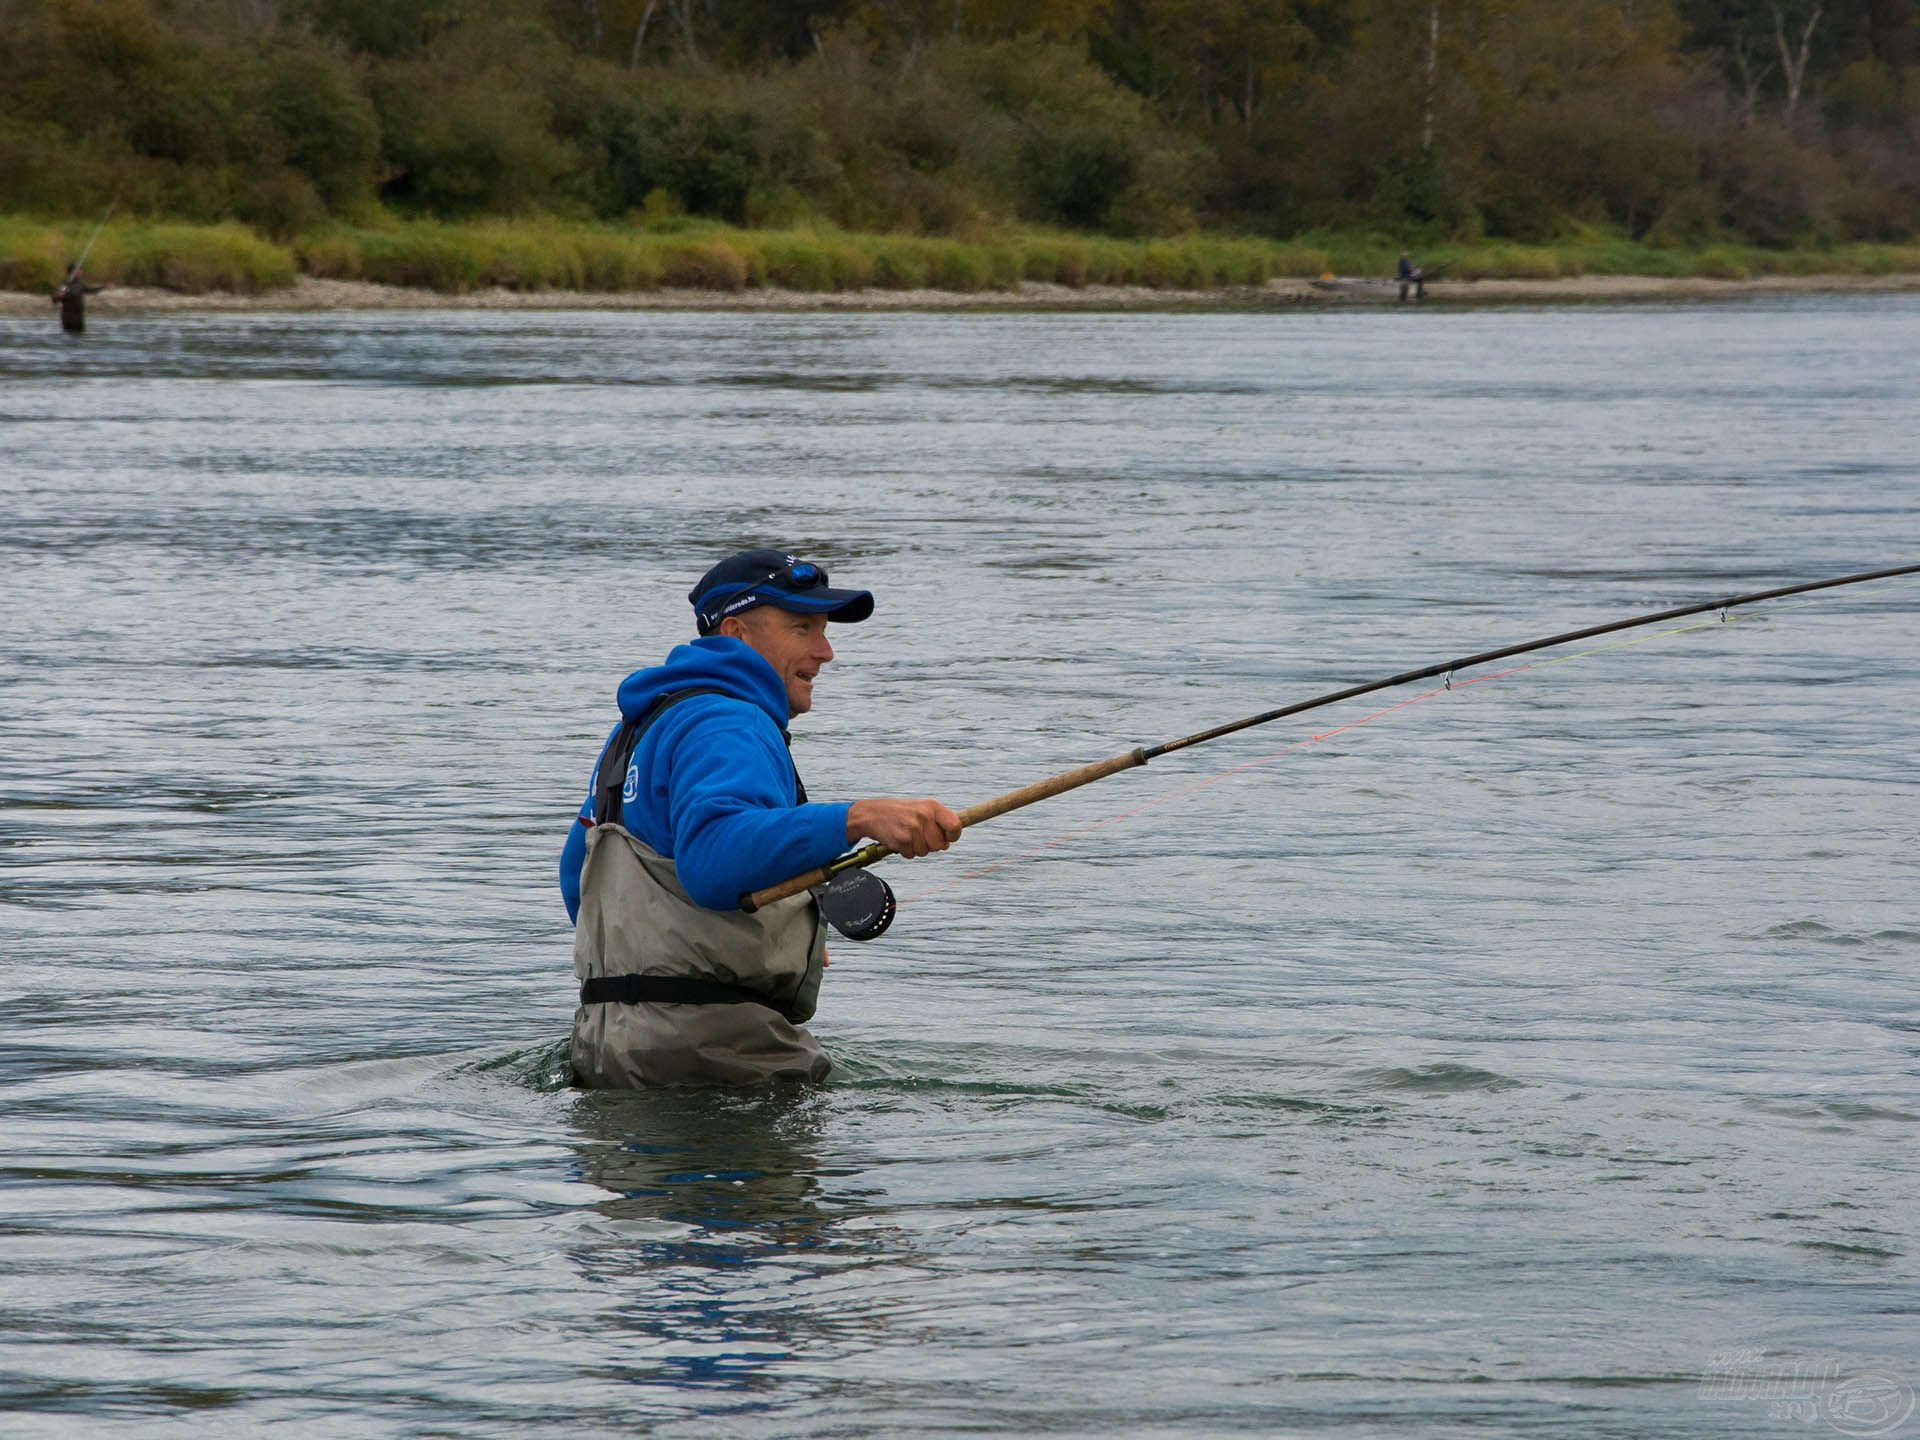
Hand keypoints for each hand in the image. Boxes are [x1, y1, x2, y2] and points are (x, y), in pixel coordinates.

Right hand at [847, 798, 961, 857]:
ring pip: (925, 851)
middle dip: (931, 845)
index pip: (955, 825)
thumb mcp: (921, 808)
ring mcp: (913, 828)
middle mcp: (924, 815)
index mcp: (932, 806)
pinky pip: (911, 855)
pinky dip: (906, 851)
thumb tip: (948, 842)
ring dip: (917, 848)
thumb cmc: (899, 812)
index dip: (953, 835)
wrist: (872, 814)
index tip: (948, 837)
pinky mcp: (902, 839)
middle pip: (940, 845)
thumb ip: (937, 822)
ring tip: (907, 834)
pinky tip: (899, 838)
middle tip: (919, 835)